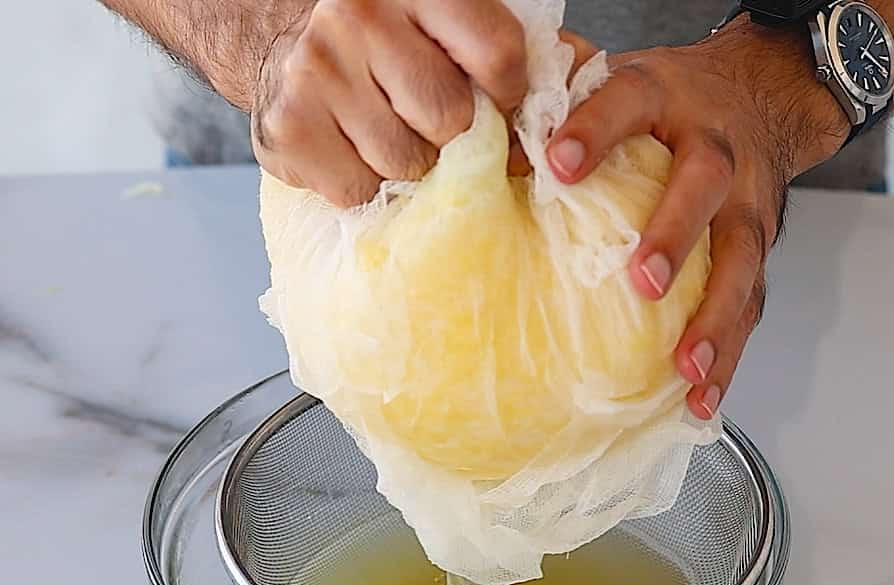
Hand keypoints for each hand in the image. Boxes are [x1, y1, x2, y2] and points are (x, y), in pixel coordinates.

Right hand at [251, 0, 527, 205]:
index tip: (496, 104)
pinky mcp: (290, 128)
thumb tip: (552, 126)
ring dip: (408, 165)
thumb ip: (488, 49)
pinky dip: (366, 186)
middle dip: (452, 136)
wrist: (274, 34)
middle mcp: (359, 15)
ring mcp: (318, 71)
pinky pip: (360, 192)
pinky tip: (352, 151)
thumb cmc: (375, 36)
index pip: (498, 55)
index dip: (507, 97)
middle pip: (452, 119)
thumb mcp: (435, 17)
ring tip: (386, 134)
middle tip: (430, 125)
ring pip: (407, 164)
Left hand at [546, 18, 848, 419]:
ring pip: (740, 260)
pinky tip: (699, 397)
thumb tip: (489, 134)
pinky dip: (727, 356)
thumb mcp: (620, 81)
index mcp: (665, 100)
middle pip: (703, 187)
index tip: (559, 164)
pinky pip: (750, 307)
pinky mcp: (757, 251)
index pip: (629, 102)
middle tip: (643, 281)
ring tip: (684, 366)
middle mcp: (715, 150)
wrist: (760, 94)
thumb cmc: (670, 103)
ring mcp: (745, 204)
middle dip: (674, 235)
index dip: (596, 131)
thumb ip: (559, 100)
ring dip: (713, 317)